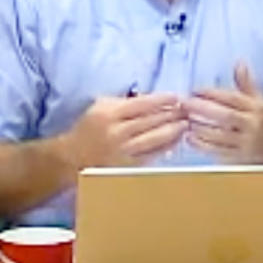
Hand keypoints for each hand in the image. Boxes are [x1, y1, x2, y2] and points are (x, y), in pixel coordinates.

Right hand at [60, 93, 186, 167]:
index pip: (141, 104)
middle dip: (172, 114)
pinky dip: (167, 146)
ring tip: (186, 123)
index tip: (176, 96)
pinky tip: (176, 140)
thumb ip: (124, 101)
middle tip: (188, 109)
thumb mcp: (100, 106)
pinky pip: (153, 154)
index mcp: (109, 114)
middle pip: (151, 121)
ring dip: (174, 130)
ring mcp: (124, 151)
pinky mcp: (129, 166)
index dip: (161, 100)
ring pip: (155, 138)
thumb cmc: (89, 127)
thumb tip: (153, 99)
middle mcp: (117, 132)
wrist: (73, 156)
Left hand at [184, 62, 262, 162]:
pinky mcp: (239, 158)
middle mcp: (252, 125)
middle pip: (224, 116)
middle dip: (202, 109)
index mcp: (256, 108)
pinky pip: (217, 151)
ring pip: (219, 135)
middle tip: (184, 103)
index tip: (194, 90)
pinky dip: (201, 145)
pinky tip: (189, 137)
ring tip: (184, 119)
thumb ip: (246, 83)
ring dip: (199, 127)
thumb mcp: (260, 101)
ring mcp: (245, 143)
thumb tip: (239, 62)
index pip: (232, 98)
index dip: (212, 93)